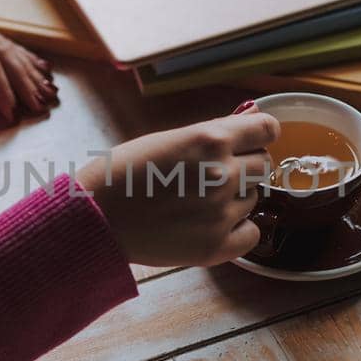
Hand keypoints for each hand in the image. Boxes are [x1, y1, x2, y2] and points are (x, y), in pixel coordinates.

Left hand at [0, 10, 56, 119]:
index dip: (4, 91)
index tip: (13, 115)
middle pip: (3, 53)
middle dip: (24, 82)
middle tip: (40, 107)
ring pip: (6, 46)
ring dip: (28, 71)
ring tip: (47, 93)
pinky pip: (0, 43)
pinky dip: (21, 58)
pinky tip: (40, 69)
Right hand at [77, 104, 279, 267]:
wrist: (94, 217)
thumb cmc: (122, 173)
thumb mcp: (167, 139)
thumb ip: (213, 131)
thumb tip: (253, 114)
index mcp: (209, 139)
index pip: (267, 129)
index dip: (260, 135)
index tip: (252, 142)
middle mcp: (222, 174)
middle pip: (263, 165)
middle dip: (245, 167)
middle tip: (214, 175)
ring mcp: (220, 213)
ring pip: (254, 199)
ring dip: (236, 198)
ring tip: (199, 202)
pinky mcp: (215, 246)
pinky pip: (251, 234)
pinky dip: (238, 230)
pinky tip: (213, 225)